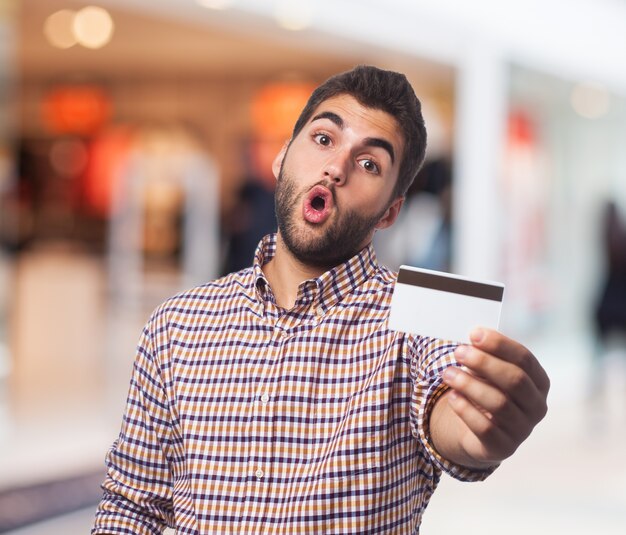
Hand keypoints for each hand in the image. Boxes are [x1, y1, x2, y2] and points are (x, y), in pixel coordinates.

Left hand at [434, 328, 549, 467]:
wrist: (478, 430)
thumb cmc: (485, 390)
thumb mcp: (487, 372)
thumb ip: (484, 356)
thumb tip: (471, 340)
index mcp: (538, 382)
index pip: (525, 359)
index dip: (500, 344)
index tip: (474, 334)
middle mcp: (537, 406)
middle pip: (515, 379)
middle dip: (484, 363)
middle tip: (458, 352)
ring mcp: (523, 429)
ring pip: (499, 404)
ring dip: (469, 385)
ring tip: (447, 374)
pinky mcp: (503, 447)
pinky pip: (485, 428)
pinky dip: (466, 410)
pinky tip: (452, 397)